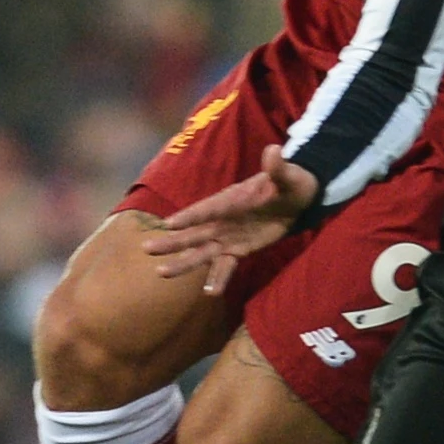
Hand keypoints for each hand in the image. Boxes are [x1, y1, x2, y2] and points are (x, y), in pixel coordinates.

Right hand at [141, 144, 320, 295]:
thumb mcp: (287, 175)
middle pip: (194, 232)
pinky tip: (208, 293)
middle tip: (148, 248)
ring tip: (160, 273)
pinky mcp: (238, 250)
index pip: (208, 209)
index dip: (190, 216)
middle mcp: (223, 219)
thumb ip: (277, 167)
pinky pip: (225, 266)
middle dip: (173, 241)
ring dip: (183, 263)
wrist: (296, 200)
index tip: (169, 224)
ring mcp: (228, 236)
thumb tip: (274, 150)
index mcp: (231, 200)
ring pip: (202, 252)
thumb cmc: (289, 183)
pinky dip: (218, 278)